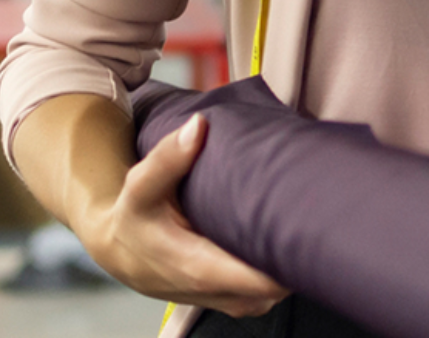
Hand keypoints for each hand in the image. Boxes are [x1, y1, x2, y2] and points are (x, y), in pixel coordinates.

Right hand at [79, 113, 287, 316]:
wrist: (120, 250)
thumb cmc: (134, 217)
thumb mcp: (141, 185)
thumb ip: (169, 157)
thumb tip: (199, 125)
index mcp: (201, 270)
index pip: (267, 279)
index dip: (291, 253)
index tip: (307, 218)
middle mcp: (222, 294)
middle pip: (284, 283)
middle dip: (297, 251)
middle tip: (308, 207)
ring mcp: (233, 302)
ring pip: (282, 288)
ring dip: (289, 258)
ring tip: (295, 217)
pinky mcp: (238, 301)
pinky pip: (272, 288)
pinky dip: (278, 267)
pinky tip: (277, 235)